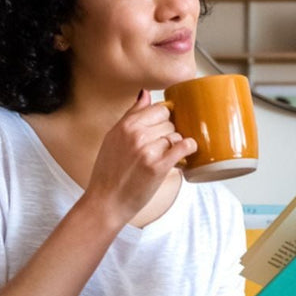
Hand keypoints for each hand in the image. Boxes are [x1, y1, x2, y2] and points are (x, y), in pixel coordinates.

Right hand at [85, 90, 197, 222]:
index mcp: (125, 125)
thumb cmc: (109, 172)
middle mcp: (136, 134)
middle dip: (169, 134)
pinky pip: (183, 147)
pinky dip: (189, 148)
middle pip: (169, 122)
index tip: (163, 130)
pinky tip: (187, 152)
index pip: (158, 108)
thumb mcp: (113, 137)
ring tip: (167, 156)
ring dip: (175, 145)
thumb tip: (145, 93)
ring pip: (176, 135)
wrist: (106, 201)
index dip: (164, 119)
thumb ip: (131, 115)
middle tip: (163, 148)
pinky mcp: (158, 166)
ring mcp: (147, 150)